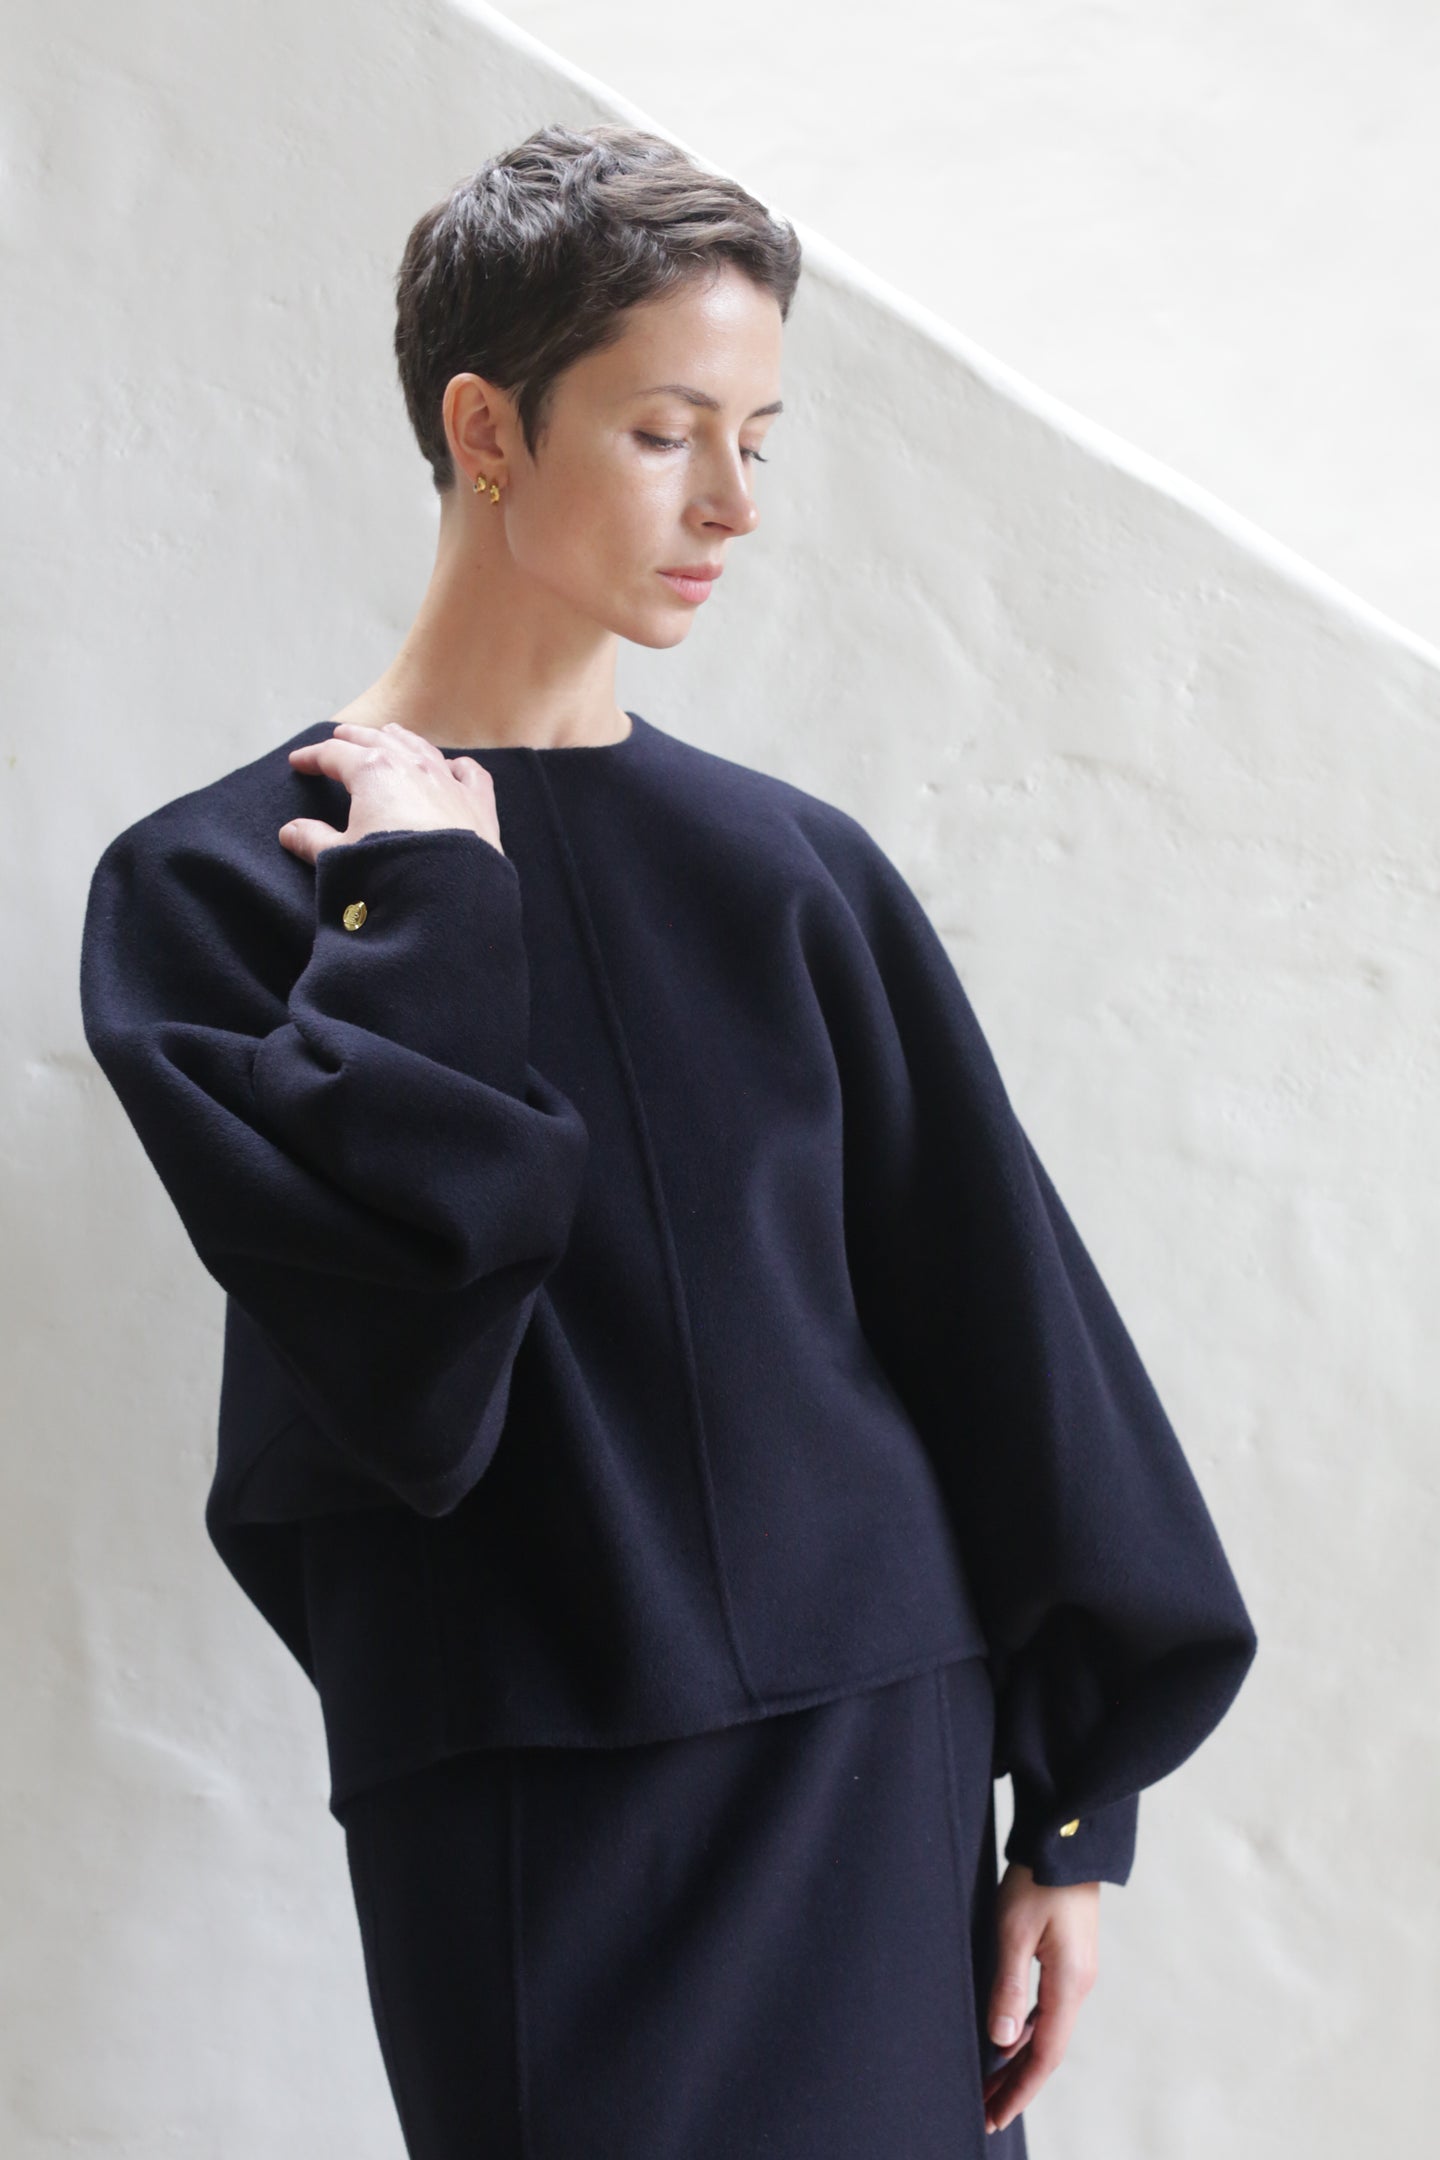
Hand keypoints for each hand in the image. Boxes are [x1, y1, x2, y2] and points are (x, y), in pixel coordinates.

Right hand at [279, 720, 503, 863]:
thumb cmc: (389, 875)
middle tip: (339, 736)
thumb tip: (289, 832)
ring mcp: (449, 782)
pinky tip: (453, 765)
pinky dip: (456, 766)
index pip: (334, 754)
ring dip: (399, 739)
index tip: (298, 762)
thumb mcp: (340, 859)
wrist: (448, 900)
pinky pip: (469, 773)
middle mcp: (412, 766)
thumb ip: (313, 841)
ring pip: (420, 747)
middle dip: (354, 738)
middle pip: (377, 740)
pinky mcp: (478, 805)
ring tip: (387, 734)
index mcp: (373, 772)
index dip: (312, 757)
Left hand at [982, 1861, 1099, 2135]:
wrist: (1068, 1839)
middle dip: (1016, 2083)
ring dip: (1019, 2059)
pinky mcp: (1070, 1959)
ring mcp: (1077, 1972)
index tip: (995, 2116)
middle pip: (1047, 2049)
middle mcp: (1079, 1985)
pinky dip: (1026, 2031)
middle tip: (985, 2111)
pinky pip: (1048, 2009)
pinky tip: (1007, 2038)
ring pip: (1047, 2031)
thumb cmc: (1039, 1879)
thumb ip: (1008, 1987)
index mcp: (1069, 1983)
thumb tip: (1000, 2043)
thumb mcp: (1014, 1930)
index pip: (1044, 2055)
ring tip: (989, 2082)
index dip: (1019, 2090)